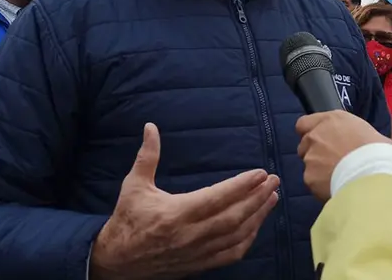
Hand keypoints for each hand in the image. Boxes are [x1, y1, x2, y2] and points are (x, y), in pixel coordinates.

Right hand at [89, 123, 279, 279]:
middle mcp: (191, 235)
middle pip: (234, 216)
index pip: (217, 197)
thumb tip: (151, 127)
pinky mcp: (200, 264)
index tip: (259, 173)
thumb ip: (147, 156)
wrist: (117, 261)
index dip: (241, 185)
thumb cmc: (127, 219)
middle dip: (258, 197)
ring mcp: (198, 252)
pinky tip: (257, 225)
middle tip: (274, 181)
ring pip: (237, 235)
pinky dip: (248, 240)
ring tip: (272, 198)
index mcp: (176, 213)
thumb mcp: (134, 185)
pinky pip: (231, 254)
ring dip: (258, 216)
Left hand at [296, 110, 391, 201]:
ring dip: (317, 169)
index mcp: (334, 119)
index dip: (312, 132)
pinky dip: (320, 186)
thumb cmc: (384, 158)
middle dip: (315, 152)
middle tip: (334, 163)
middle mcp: (317, 134)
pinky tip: (336, 188)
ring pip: (308, 163)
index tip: (323, 141)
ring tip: (338, 178)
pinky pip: (311, 181)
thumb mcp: (388, 138)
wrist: (374, 181)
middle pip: (305, 143)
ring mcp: (311, 155)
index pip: (305, 123)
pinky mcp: (309, 176)